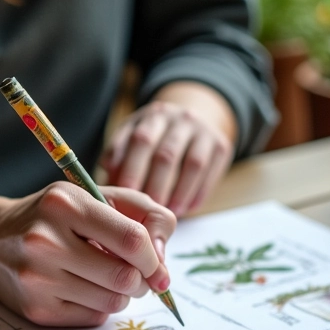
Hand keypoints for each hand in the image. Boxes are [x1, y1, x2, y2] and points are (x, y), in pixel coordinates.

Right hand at [0, 183, 175, 326]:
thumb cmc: (53, 216)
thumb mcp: (94, 196)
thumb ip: (142, 213)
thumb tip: (163, 261)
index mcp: (65, 203)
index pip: (131, 238)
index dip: (154, 256)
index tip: (156, 262)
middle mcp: (46, 241)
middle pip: (125, 277)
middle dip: (142, 280)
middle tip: (135, 273)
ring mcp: (37, 278)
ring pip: (112, 302)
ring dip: (123, 294)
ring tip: (108, 277)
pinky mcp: (36, 309)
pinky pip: (93, 318)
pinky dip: (100, 306)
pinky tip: (83, 289)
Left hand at [100, 84, 235, 216]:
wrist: (198, 115)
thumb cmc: (157, 137)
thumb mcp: (136, 136)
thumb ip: (120, 157)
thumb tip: (107, 187)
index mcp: (152, 116)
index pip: (140, 140)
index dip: (131, 169)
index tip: (123, 196)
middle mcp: (179, 119)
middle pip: (166, 154)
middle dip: (154, 185)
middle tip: (146, 212)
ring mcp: (203, 130)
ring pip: (192, 164)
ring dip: (178, 193)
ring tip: (167, 214)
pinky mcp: (222, 145)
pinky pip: (210, 172)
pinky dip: (197, 193)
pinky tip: (186, 209)